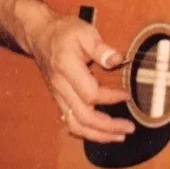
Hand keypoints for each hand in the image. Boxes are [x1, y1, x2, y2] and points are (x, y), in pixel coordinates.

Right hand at [21, 8, 133, 142]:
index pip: (91, 94)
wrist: (39, 35)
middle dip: (108, 127)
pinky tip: (101, 132)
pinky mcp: (59, 99)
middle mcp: (61, 87)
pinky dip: (86, 132)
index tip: (127, 95)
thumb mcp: (84, 32)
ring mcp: (58, 95)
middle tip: (129, 128)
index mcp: (67, 69)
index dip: (111, 98)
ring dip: (98, 135)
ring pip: (75, 125)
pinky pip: (70, 122)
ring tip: (118, 136)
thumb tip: (117, 60)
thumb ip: (100, 48)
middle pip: (83, 117)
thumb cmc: (64, 32)